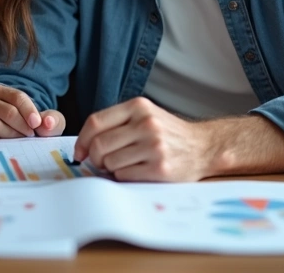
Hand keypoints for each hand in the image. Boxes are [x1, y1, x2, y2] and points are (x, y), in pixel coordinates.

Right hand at [0, 84, 64, 139]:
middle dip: (23, 125)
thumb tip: (48, 122)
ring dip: (12, 135)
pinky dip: (0, 142)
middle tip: (31, 136)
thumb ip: (52, 120)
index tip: (37, 124)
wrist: (0, 142)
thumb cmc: (24, 127)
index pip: (17, 97)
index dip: (29, 110)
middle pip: (8, 111)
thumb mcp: (41, 122)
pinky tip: (7, 145)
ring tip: (20, 141)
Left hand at [74, 97, 216, 181]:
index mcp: (138, 107)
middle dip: (95, 158)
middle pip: (100, 145)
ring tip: (126, 164)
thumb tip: (84, 145)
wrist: (203, 148)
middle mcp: (146, 124)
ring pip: (110, 163)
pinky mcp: (160, 168)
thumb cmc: (168, 133)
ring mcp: (154, 146)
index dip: (82, 140)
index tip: (80, 152)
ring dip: (111, 168)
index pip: (95, 122)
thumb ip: (118, 123)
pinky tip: (136, 171)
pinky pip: (124, 176)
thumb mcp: (145, 115)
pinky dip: (124, 176)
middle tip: (101, 163)